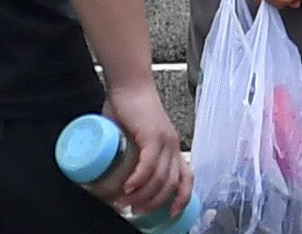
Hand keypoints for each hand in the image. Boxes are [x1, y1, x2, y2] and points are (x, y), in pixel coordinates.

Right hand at [89, 81, 186, 217]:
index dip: (182, 198)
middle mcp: (172, 146)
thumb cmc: (127, 112)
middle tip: (135, 211)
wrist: (128, 86)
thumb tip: (114, 183)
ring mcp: (165, 140)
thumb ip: (130, 157)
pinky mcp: (153, 134)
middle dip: (154, 203)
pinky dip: (139, 179)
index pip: (186, 177)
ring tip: (127, 202)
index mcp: (171, 149)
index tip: (170, 214)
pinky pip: (150, 163)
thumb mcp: (133, 141)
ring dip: (144, 195)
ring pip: (161, 177)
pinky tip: (128, 188)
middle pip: (171, 183)